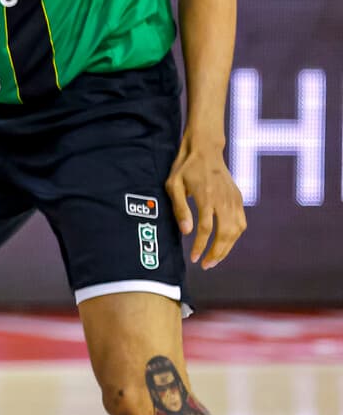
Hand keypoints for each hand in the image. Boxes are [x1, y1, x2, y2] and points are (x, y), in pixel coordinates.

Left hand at [165, 135, 245, 267]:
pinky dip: (235, 236)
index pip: (206, 229)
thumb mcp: (173, 185)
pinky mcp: (238, 198)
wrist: (206, 149)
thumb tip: (187, 232)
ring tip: (215, 259)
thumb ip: (180, 208)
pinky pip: (241, 222)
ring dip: (228, 247)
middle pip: (225, 233)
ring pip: (237, 230)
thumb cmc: (185, 167)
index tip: (194, 259)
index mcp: (206, 196)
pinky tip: (225, 244)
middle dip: (217, 253)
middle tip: (206, 266)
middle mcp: (223, 199)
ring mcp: (234, 199)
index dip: (201, 247)